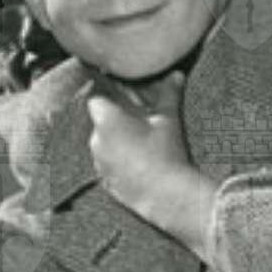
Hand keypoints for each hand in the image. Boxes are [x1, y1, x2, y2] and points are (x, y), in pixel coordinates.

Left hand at [86, 76, 215, 253]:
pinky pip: (107, 164)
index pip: (96, 97)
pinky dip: (118, 161)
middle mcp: (96, 139)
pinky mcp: (103, 181)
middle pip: (100, 120)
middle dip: (116, 119)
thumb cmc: (166, 152)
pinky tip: (138, 163)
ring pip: (103, 143)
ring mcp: (98, 162)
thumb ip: (168, 93)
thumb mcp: (169, 119)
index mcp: (107, 119)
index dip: (107, 94)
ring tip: (140, 144)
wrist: (166, 196)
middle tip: (138, 120)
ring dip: (116, 141)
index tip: (122, 96)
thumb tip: (176, 74)